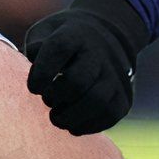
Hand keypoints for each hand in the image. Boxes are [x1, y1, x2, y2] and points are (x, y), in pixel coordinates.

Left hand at [22, 0, 148, 134]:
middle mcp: (99, 52)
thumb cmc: (66, 41)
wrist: (108, 36)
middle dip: (56, 96)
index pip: (59, 49)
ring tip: (57, 118)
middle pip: (77, 80)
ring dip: (71, 117)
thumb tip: (35, 74)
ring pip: (96, 101)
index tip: (33, 86)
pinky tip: (73, 125)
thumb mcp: (47, 32)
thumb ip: (35, 49)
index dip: (41, 72)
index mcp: (75, 34)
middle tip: (48, 100)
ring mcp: (115, 74)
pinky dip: (87, 126)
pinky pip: (109, 115)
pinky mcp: (124, 96)